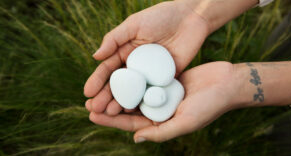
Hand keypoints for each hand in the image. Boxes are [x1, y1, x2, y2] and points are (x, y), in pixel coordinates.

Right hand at [83, 1, 209, 113]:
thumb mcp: (134, 24)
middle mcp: (136, 66)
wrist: (191, 18)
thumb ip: (114, 39)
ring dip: (121, 103)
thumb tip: (95, 57)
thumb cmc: (161, 17)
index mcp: (125, 52)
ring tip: (110, 113)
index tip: (87, 93)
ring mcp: (150, 75)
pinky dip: (142, 102)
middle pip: (119, 84)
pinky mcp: (165, 80)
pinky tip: (133, 111)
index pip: (108, 69)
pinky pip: (152, 92)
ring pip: (133, 92)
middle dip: (105, 96)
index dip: (97, 81)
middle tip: (95, 109)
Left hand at [88, 62, 238, 141]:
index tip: (92, 115)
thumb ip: (161, 132)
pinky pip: (145, 79)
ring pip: (134, 94)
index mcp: (162, 123)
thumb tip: (135, 138)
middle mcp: (159, 110)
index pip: (131, 124)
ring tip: (98, 88)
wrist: (226, 83)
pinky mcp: (165, 80)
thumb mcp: (185, 122)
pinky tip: (118, 73)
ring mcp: (161, 94)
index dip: (111, 121)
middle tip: (88, 102)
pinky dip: (132, 78)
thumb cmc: (209, 106)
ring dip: (118, 91)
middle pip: (129, 109)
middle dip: (109, 106)